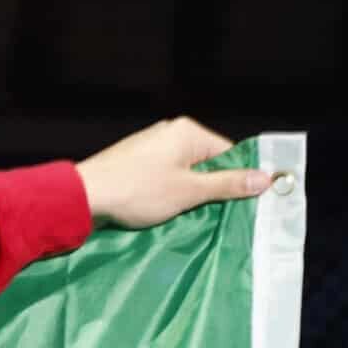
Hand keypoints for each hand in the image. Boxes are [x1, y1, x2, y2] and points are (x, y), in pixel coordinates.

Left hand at [74, 117, 269, 229]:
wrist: (83, 196)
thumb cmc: (137, 190)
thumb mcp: (190, 190)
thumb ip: (227, 185)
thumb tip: (265, 178)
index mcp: (187, 132)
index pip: (228, 153)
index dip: (237, 179)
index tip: (246, 203)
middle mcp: (169, 133)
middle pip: (206, 162)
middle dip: (212, 188)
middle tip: (218, 214)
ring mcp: (150, 147)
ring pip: (185, 172)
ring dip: (189, 194)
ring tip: (190, 214)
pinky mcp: (135, 162)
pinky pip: (164, 176)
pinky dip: (169, 192)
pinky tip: (167, 210)